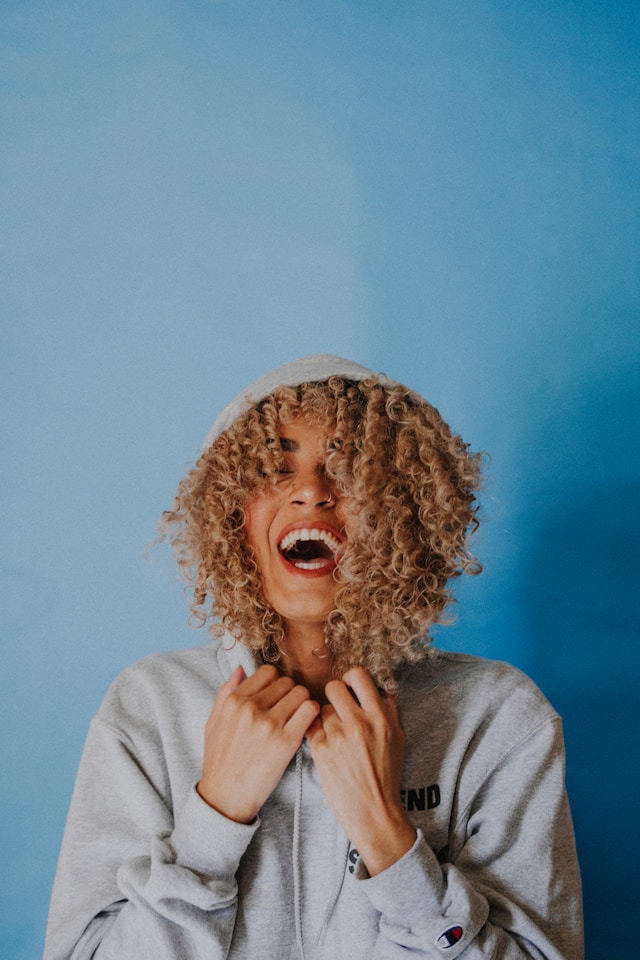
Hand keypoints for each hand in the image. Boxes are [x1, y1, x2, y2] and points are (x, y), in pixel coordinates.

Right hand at [198, 663, 319, 822]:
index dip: (275, 683)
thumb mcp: (212, 722)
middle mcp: (251, 708)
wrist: (225, 797)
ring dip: (303, 703)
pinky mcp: (286, 742)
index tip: (276, 697)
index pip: (268, 672)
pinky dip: (312, 715)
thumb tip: (241, 668)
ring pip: (301, 693)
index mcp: (234, 701)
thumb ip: (225, 692)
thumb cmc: (219, 761)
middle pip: (287, 682)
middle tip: (288, 711)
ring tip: (297, 719)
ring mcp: (269, 724)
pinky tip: (305, 726)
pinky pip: (310, 710)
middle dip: (290, 694)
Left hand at [307, 667, 415, 875]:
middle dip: (334, 696)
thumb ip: (389, 711)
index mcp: (380, 718)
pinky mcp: (320, 751)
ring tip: (335, 734)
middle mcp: (358, 724)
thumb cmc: (387, 776)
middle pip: (334, 687)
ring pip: (321, 709)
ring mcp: (337, 737)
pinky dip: (316, 732)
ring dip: (326, 718)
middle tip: (338, 709)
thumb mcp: (397, 740)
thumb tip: (383, 687)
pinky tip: (325, 743)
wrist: (374, 812)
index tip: (350, 688)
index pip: (358, 676)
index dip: (351, 679)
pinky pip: (311, 726)